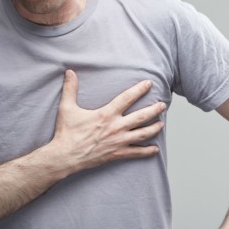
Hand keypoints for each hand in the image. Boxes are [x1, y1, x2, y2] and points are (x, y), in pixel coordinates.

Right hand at [50, 70, 164, 172]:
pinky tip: (155, 149)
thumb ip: (70, 88)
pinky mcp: (117, 154)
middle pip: (141, 117)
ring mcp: (118, 141)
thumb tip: (70, 72)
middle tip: (163, 105)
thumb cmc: (66, 132)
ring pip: (143, 134)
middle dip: (154, 110)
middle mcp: (116, 127)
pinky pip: (136, 153)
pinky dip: (147, 151)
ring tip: (162, 123)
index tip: (148, 84)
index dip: (139, 90)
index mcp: (106, 114)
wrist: (66, 156)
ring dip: (154, 128)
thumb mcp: (67, 107)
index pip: (127, 98)